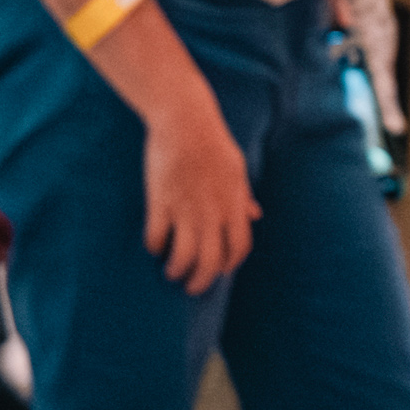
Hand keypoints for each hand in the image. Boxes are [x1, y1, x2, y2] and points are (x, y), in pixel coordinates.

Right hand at [144, 98, 257, 293]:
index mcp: (234, 204)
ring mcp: (186, 208)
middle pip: (211, 260)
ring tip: (171, 273)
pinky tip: (154, 248)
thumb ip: (243, 197)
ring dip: (177, 270)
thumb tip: (255, 215)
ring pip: (184, 255)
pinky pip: (157, 237)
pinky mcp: (161, 202)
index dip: (231, 264)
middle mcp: (213, 212)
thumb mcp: (237, 170)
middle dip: (202, 281)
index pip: (240, 247)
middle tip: (192, 287)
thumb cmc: (213, 143)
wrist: (186, 121)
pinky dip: (155, 247)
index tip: (221, 270)